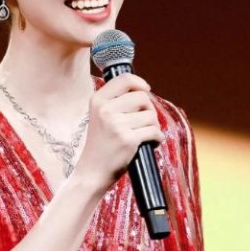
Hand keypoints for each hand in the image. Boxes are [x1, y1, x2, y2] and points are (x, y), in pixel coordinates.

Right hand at [73, 72, 164, 192]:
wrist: (92, 171)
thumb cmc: (101, 144)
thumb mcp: (100, 116)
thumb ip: (116, 101)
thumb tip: (144, 90)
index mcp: (97, 101)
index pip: (125, 79)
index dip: (140, 83)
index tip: (146, 90)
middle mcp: (105, 110)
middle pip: (142, 97)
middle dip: (149, 109)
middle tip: (145, 122)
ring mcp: (116, 125)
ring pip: (151, 115)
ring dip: (154, 125)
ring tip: (145, 134)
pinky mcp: (128, 139)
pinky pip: (154, 131)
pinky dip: (157, 138)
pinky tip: (151, 143)